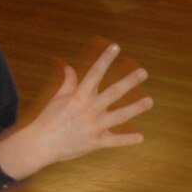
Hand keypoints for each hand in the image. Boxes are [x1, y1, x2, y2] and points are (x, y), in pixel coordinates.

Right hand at [0, 43, 152, 179]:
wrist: (42, 144)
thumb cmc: (49, 119)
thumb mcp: (57, 97)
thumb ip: (68, 82)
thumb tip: (69, 67)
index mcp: (79, 96)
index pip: (95, 73)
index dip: (105, 59)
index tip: (116, 47)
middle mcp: (89, 109)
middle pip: (113, 93)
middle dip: (129, 82)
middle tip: (143, 72)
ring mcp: (94, 127)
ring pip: (119, 116)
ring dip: (135, 108)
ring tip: (149, 101)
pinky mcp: (96, 142)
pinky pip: (115, 141)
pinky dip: (128, 140)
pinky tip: (141, 137)